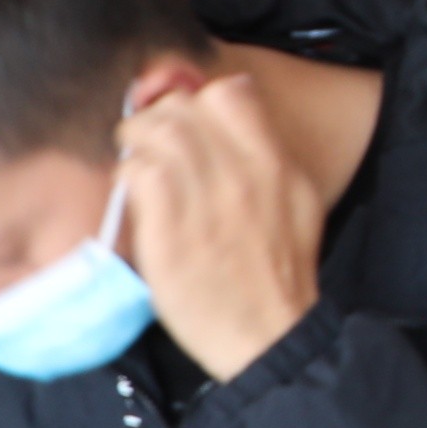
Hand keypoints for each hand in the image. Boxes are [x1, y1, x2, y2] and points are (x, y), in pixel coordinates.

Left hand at [116, 69, 323, 380]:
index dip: (197, 99)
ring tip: (138, 168)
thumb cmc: (279, 273)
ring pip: (153, 134)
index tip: (185, 121)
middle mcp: (240, 173)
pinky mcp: (169, 231)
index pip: (228, 92)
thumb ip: (268, 153)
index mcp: (274, 163)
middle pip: (180, 108)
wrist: (268, 335)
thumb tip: (235, 108)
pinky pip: (137, 174)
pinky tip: (136, 196)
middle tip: (150, 146)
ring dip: (136, 145)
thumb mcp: (298, 202)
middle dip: (156, 121)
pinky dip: (129, 176)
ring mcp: (204, 200)